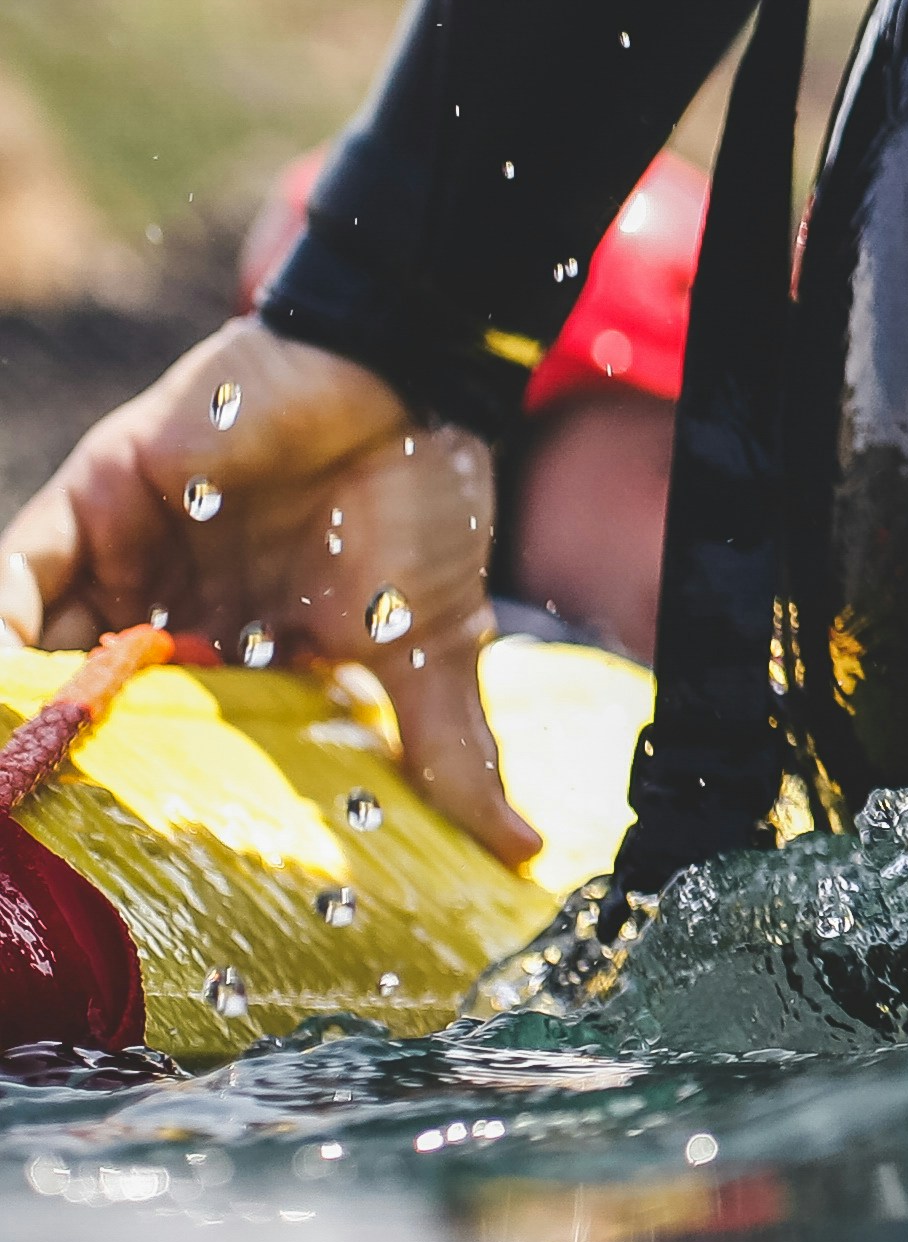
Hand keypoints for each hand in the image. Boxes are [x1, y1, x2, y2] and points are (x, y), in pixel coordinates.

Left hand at [0, 321, 536, 866]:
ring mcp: (129, 558)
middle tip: (59, 831)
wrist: (395, 373)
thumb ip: (444, 745)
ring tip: (17, 776)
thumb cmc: (422, 501)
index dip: (157, 796)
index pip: (185, 741)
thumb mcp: (428, 644)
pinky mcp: (90, 507)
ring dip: (24, 709)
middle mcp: (178, 610)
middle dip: (76, 760)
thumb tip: (521, 848)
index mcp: (252, 652)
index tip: (139, 867)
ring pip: (45, 652)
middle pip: (101, 703)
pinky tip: (0, 690)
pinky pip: (12, 581)